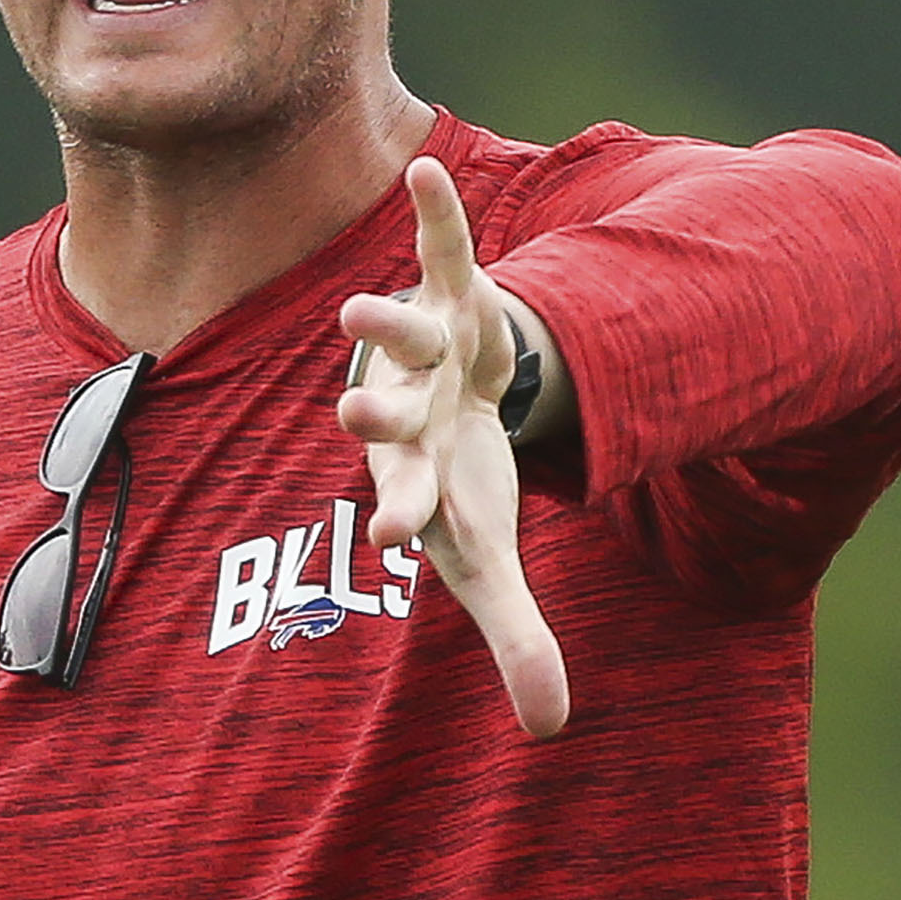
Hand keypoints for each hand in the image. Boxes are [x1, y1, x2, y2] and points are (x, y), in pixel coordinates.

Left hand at [337, 156, 570, 738]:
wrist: (447, 408)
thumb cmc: (459, 484)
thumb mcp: (491, 560)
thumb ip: (516, 637)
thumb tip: (551, 730)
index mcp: (420, 480)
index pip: (406, 508)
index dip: (398, 518)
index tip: (383, 536)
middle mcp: (408, 415)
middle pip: (387, 422)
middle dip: (374, 422)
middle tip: (349, 420)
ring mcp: (423, 356)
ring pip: (402, 338)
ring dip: (385, 326)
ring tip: (358, 312)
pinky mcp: (451, 297)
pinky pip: (444, 250)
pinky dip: (438, 213)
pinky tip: (425, 169)